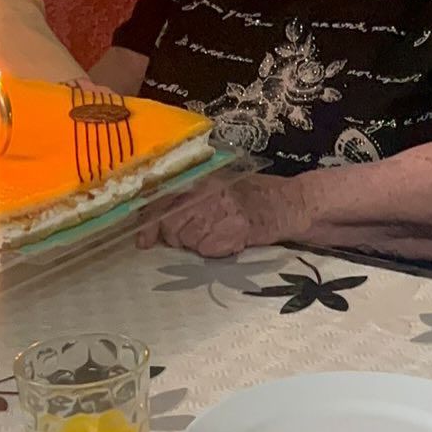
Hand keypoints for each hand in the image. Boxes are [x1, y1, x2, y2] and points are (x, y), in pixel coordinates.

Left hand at [135, 175, 312, 256]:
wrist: (288, 203)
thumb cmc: (251, 195)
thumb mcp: (217, 185)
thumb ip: (187, 197)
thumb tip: (152, 222)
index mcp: (201, 180)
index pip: (162, 201)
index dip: (149, 223)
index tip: (143, 241)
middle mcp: (206, 194)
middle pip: (171, 227)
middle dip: (177, 236)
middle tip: (198, 232)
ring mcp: (219, 213)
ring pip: (188, 242)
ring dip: (198, 243)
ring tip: (218, 232)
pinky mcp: (232, 232)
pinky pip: (207, 251)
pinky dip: (215, 250)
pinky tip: (229, 240)